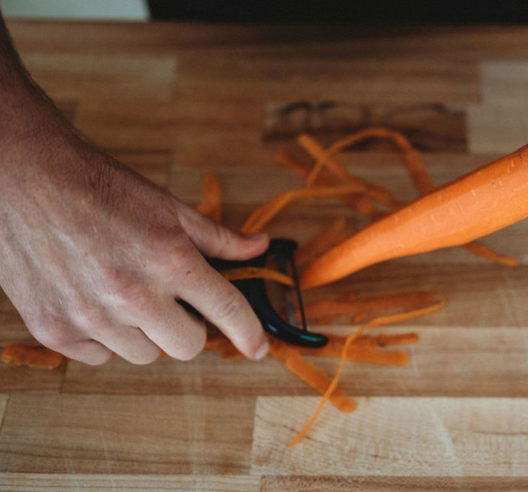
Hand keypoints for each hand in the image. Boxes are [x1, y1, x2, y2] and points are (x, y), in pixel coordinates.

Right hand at [0, 112, 269, 364]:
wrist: (25, 179)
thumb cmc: (101, 189)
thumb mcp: (168, 207)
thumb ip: (218, 237)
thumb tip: (261, 247)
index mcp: (170, 261)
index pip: (227, 311)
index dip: (249, 333)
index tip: (258, 348)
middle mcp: (133, 296)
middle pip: (188, 346)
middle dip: (188, 326)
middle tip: (170, 299)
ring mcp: (91, 318)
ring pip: (144, 355)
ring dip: (145, 332)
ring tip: (123, 291)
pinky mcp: (54, 331)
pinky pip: (100, 357)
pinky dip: (104, 337)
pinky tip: (92, 300)